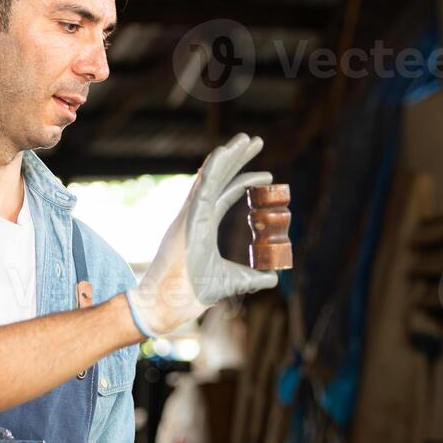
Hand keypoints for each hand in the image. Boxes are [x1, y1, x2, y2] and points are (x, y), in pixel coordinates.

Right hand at [125, 133, 278, 336]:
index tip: (267, 175)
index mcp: (204, 225)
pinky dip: (211, 171)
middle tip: (255, 140)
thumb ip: (253, 277)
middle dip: (238, 158)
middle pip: (220, 179)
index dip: (246, 181)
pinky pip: (199, 190)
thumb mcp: (233, 282)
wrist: (169, 303)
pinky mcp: (186, 221)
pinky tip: (223, 154)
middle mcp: (196, 215)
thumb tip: (273, 277)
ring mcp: (189, 216)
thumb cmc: (193, 292)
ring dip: (226, 156)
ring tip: (243, 139)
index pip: (227, 193)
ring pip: (209, 177)